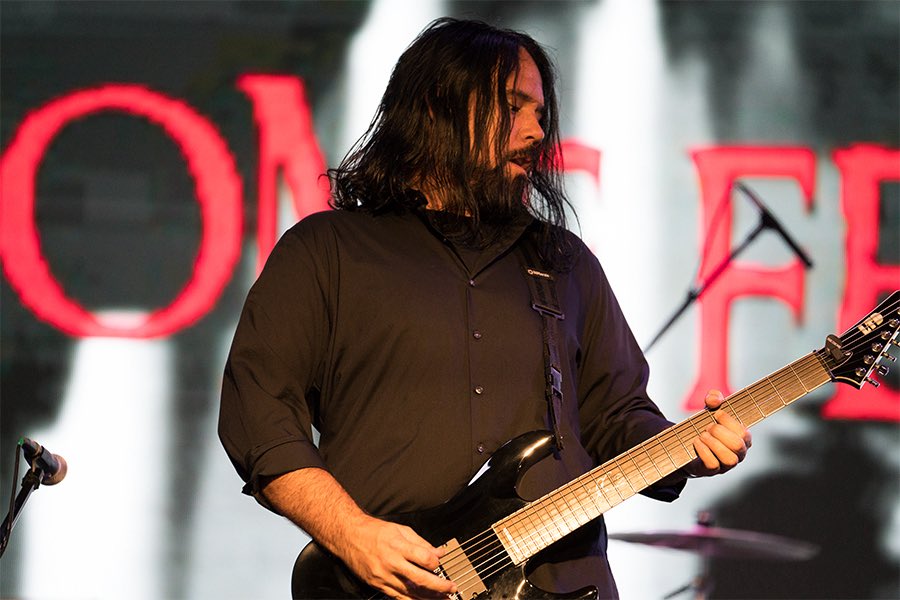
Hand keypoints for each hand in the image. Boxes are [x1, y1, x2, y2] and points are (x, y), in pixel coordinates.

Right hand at [338, 514, 456, 598]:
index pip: (424, 558)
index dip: (436, 562)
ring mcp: (384, 577)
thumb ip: (421, 542)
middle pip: (420, 579)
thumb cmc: (373, 531)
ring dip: (428, 598)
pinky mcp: (378, 585)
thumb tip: (438, 552)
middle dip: (439, 587)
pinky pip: (398, 597)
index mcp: (398, 546)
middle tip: (451, 589)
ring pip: (410, 592)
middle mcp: (391, 563)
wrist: (349, 536)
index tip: (440, 563)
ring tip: (442, 599)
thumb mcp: (400, 529)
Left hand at [684, 389, 751, 477]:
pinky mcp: (711, 471)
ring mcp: (726, 465)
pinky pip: (713, 465)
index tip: (716, 414)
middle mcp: (738, 454)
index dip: (729, 421)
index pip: (744, 432)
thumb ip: (714, 398)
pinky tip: (697, 442)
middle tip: (708, 427)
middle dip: (720, 432)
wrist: (688, 444)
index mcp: (743, 439)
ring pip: (729, 459)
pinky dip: (704, 451)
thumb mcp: (710, 409)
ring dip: (713, 443)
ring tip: (703, 435)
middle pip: (738, 446)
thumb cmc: (706, 426)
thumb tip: (714, 400)